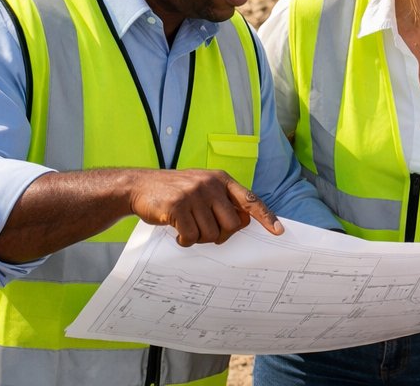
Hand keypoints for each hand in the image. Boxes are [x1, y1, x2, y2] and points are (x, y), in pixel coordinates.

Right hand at [128, 168, 281, 245]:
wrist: (141, 186)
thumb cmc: (176, 192)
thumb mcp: (203, 188)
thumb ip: (222, 201)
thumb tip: (242, 223)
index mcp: (221, 179)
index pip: (250, 200)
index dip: (265, 217)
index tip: (278, 231)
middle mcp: (211, 184)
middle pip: (231, 224)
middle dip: (221, 234)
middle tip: (206, 232)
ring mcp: (194, 194)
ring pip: (211, 233)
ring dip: (200, 237)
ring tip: (188, 227)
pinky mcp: (177, 206)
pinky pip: (192, 237)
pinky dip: (185, 240)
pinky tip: (177, 232)